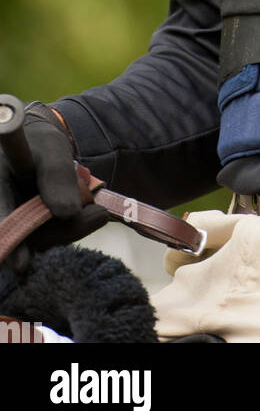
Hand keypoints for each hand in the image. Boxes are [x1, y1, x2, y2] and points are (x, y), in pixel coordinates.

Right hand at [0, 105, 105, 273]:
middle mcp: (3, 211)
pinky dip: (72, 229)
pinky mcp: (31, 232)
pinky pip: (51, 238)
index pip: (2, 222)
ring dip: (72, 230)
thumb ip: (57, 175)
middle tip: (100, 215)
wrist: (41, 150)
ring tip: (99, 212)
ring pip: (41, 241)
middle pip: (25, 238)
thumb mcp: (51, 150)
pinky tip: (92, 215)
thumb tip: (68, 212)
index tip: (22, 265)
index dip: (10, 243)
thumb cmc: (41, 145)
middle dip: (63, 232)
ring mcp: (16, 225)